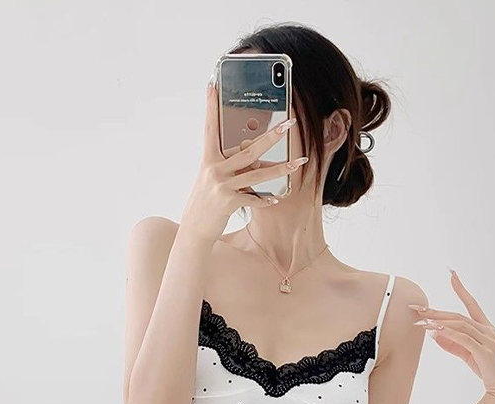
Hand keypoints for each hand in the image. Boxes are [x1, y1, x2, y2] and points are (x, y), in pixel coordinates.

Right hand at [178, 78, 308, 242]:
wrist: (195, 227)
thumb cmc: (207, 200)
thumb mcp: (212, 177)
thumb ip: (230, 164)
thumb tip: (255, 155)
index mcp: (208, 159)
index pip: (210, 128)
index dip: (211, 106)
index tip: (213, 84)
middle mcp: (214, 170)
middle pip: (249, 150)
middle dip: (272, 136)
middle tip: (289, 123)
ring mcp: (222, 186)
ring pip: (257, 174)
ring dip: (282, 168)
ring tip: (299, 162)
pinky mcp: (229, 202)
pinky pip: (254, 198)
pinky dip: (266, 199)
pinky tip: (276, 197)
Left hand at [408, 269, 494, 403]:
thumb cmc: (487, 370)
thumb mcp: (467, 354)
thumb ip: (451, 343)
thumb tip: (432, 333)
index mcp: (486, 327)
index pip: (472, 304)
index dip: (461, 289)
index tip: (452, 274)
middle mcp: (488, 330)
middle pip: (458, 315)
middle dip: (436, 311)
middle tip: (416, 308)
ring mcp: (488, 340)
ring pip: (460, 325)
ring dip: (439, 322)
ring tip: (421, 323)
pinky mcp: (485, 352)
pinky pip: (465, 339)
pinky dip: (450, 333)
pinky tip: (437, 330)